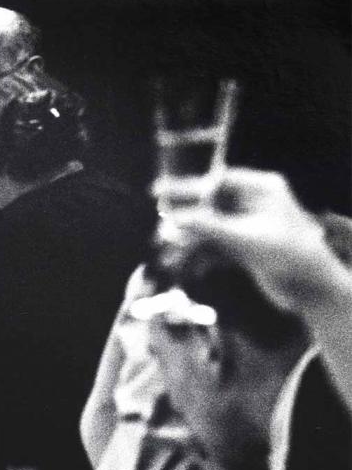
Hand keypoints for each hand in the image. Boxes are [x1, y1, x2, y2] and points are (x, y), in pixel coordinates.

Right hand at [162, 168, 339, 314]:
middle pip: (209, 204)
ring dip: (190, 240)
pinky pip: (215, 246)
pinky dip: (200, 255)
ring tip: (168, 253)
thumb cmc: (287, 255)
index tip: (158, 191)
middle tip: (159, 228)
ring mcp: (249, 226)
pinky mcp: (245, 248)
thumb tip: (172, 219)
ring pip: (209, 227)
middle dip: (185, 218)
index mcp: (261, 189)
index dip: (186, 186)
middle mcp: (254, 203)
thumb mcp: (245, 238)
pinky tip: (187, 266)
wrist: (311, 289)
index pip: (216, 180)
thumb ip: (208, 227)